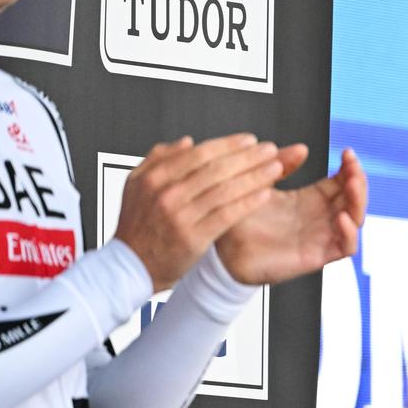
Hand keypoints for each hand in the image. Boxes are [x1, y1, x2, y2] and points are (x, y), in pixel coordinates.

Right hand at [113, 134, 287, 291]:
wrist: (130, 266)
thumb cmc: (138, 226)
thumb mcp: (136, 187)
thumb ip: (159, 159)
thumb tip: (187, 141)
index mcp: (154, 177)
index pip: (199, 153)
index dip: (228, 145)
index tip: (250, 140)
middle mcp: (166, 194)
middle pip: (216, 169)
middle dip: (248, 157)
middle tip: (270, 150)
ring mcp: (179, 216)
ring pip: (225, 190)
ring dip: (255, 176)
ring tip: (276, 168)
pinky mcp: (193, 238)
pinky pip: (227, 215)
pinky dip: (248, 202)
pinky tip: (266, 194)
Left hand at [216, 147, 367, 285]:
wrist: (223, 252)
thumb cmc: (240, 222)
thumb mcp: (260, 185)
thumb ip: (280, 166)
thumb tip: (301, 148)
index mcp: (310, 200)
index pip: (342, 183)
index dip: (349, 168)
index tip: (347, 153)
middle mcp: (320, 218)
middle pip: (353, 199)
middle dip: (358, 181)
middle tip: (353, 167)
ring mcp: (320, 237)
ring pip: (355, 220)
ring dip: (359, 201)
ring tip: (352, 185)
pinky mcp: (316, 256)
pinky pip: (345, 247)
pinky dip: (350, 233)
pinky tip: (343, 218)